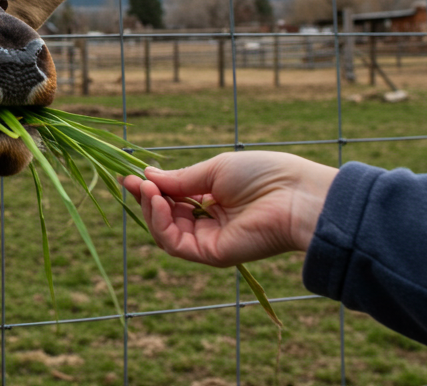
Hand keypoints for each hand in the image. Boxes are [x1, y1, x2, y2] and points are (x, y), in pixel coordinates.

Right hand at [121, 151, 337, 267]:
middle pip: (165, 216)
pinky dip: (160, 224)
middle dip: (146, 198)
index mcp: (213, 200)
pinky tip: (158, 202)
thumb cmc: (263, 175)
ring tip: (147, 189)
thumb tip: (147, 176)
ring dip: (150, 210)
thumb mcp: (213, 170)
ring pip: (165, 232)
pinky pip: (175, 244)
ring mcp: (210, 240)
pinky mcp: (212, 255)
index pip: (173, 198)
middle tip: (132, 180)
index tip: (130, 174)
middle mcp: (210, 222)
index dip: (151, 187)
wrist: (296, 197)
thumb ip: (180, 179)